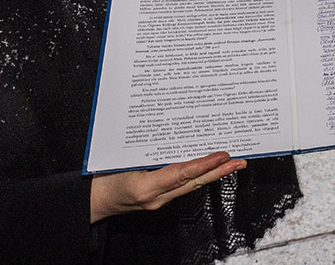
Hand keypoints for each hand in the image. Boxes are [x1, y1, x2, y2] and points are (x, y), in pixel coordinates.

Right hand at [90, 151, 245, 222]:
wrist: (94, 201)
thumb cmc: (103, 179)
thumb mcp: (121, 160)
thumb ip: (145, 151)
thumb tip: (170, 133)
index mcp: (146, 186)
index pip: (182, 174)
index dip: (204, 164)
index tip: (223, 155)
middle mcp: (156, 197)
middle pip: (194, 182)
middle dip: (219, 171)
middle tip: (240, 160)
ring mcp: (159, 200)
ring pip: (192, 185)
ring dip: (212, 173)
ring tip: (232, 162)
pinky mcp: (159, 198)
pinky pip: (182, 186)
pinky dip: (197, 176)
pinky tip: (208, 169)